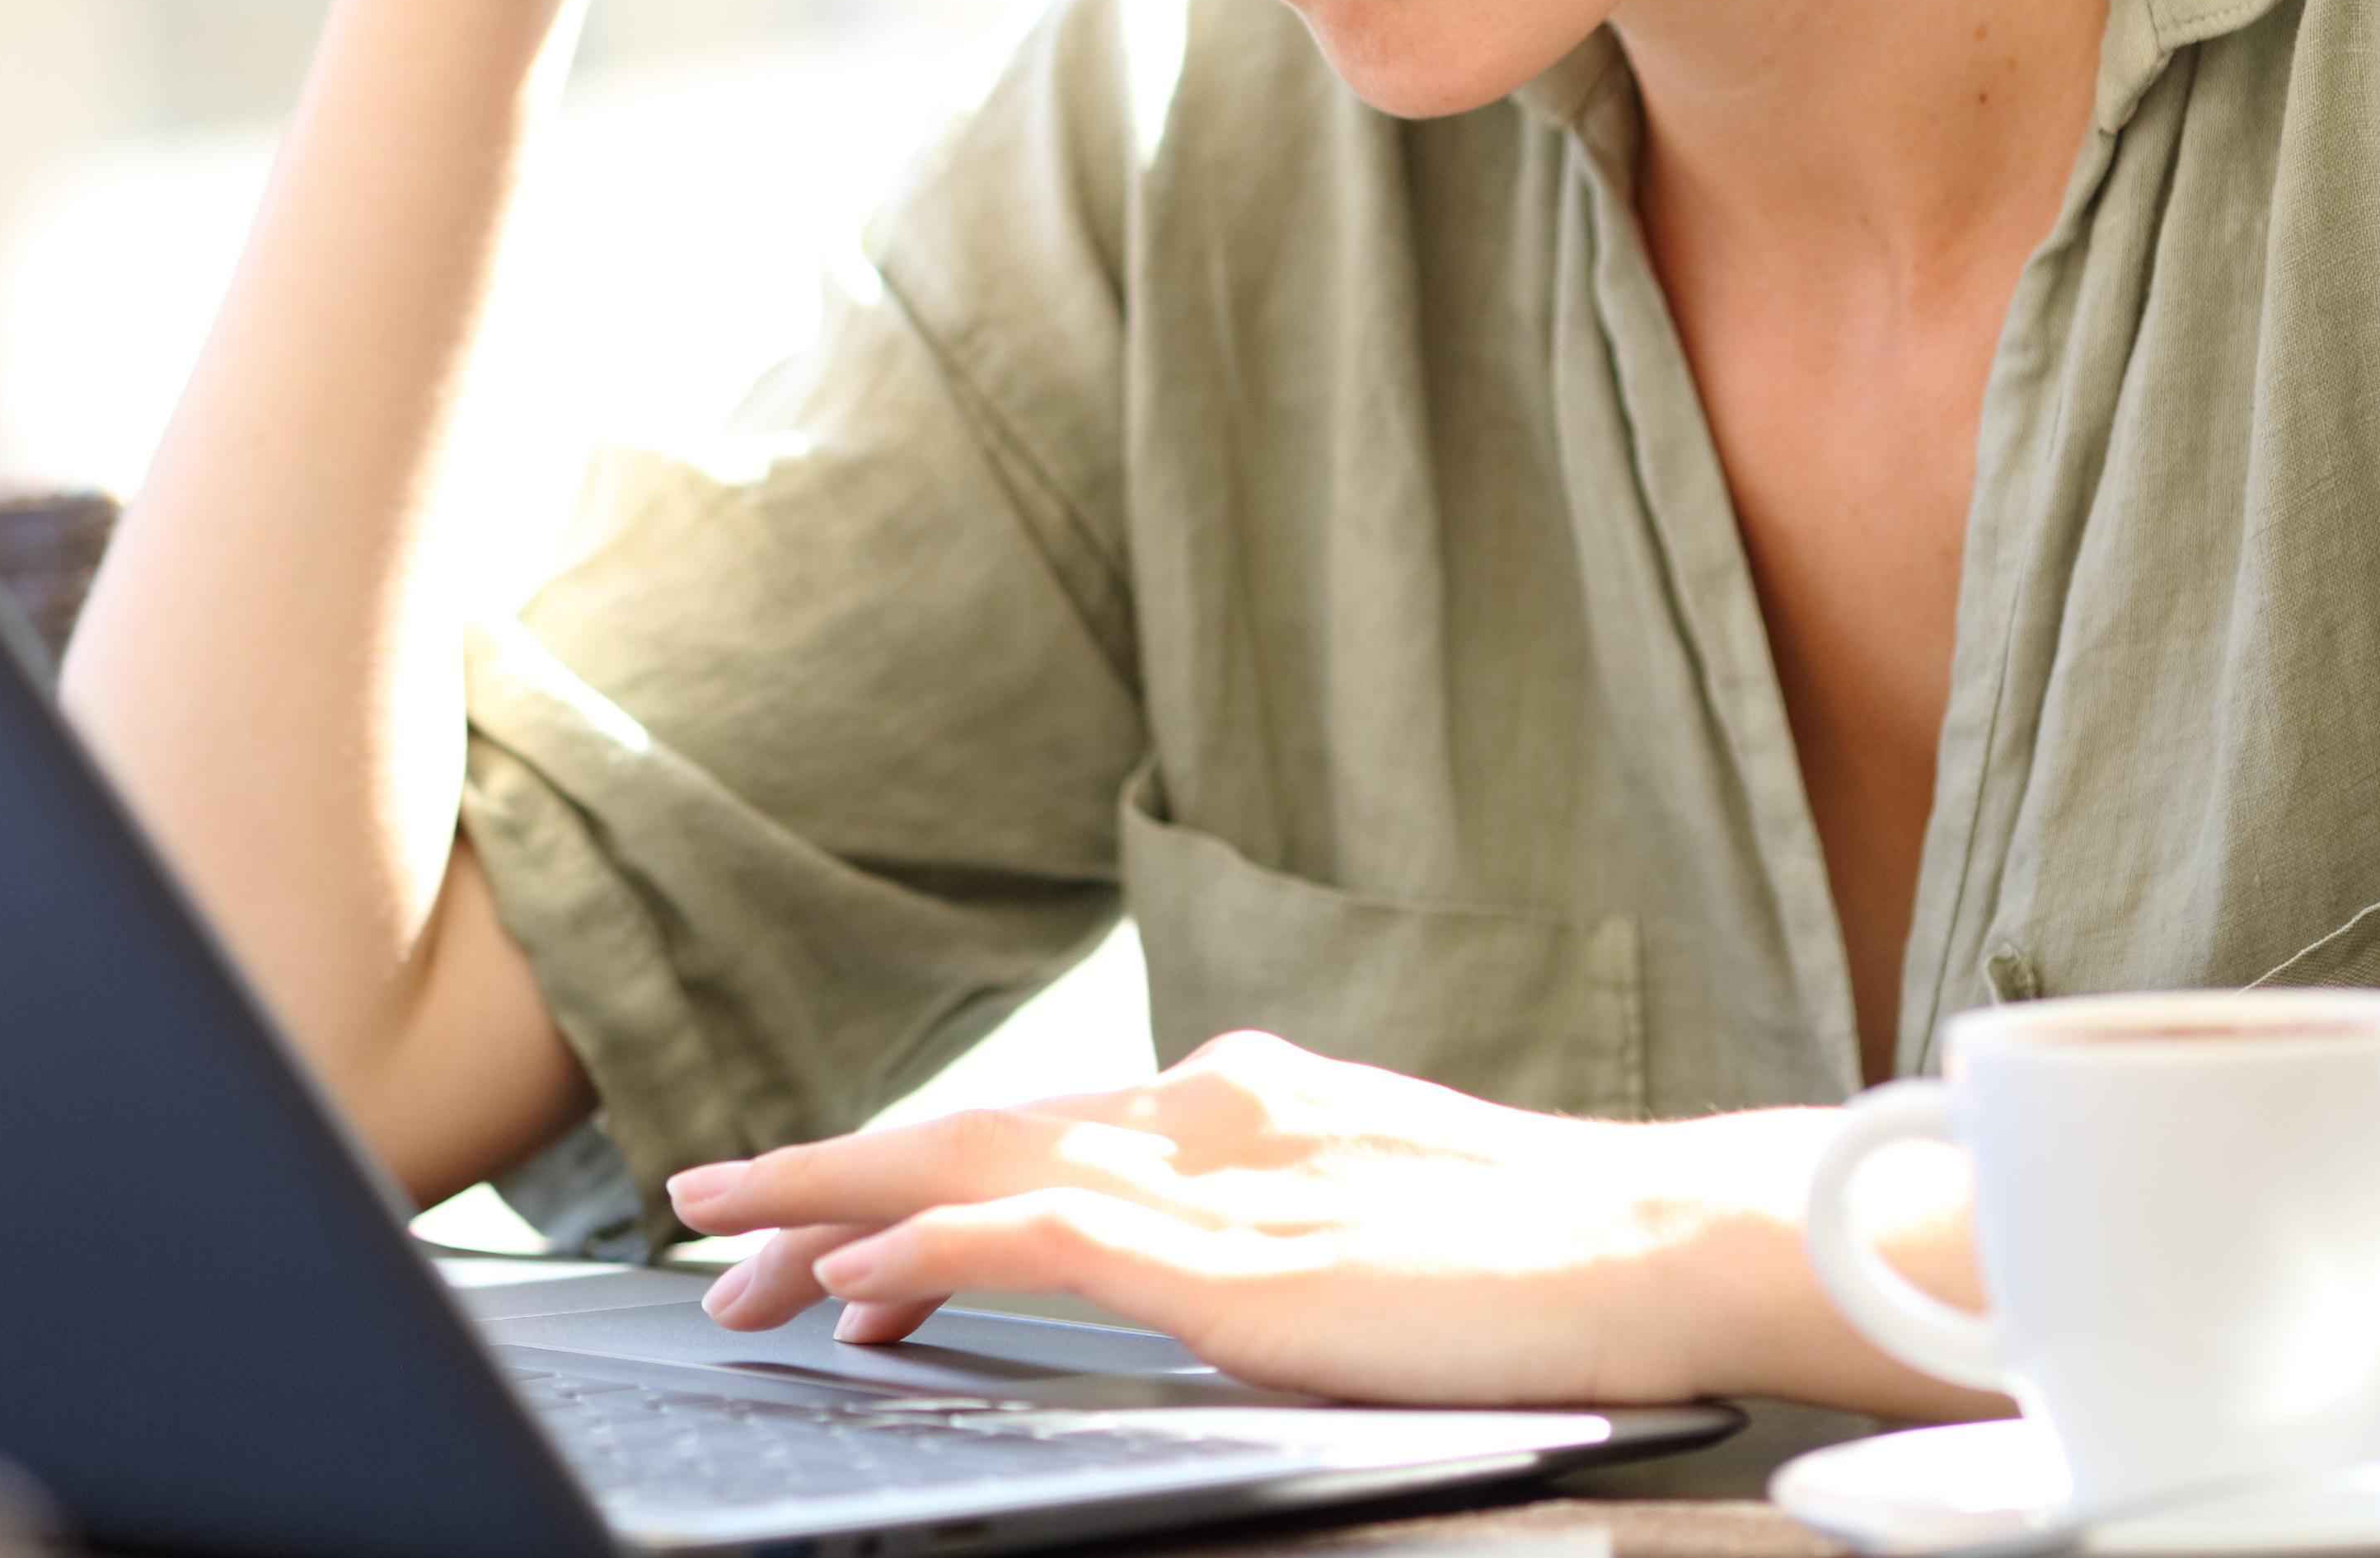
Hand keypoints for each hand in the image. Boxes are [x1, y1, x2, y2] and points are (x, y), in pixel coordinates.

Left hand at [664, 1031, 1991, 1413]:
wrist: (1673, 1241)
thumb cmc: (1558, 1251)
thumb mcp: (1375, 1210)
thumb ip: (1268, 1215)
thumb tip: (1184, 1252)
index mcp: (1240, 1099)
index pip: (1032, 1128)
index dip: (911, 1164)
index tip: (819, 1205)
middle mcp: (1205, 1112)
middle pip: (969, 1137)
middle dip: (826, 1173)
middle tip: (706, 1206)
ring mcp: (1214, 1181)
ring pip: (968, 1173)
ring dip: (832, 1207)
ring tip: (724, 1241)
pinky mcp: (1233, 1260)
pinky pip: (1036, 1245)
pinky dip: (927, 1253)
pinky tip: (851, 1280)